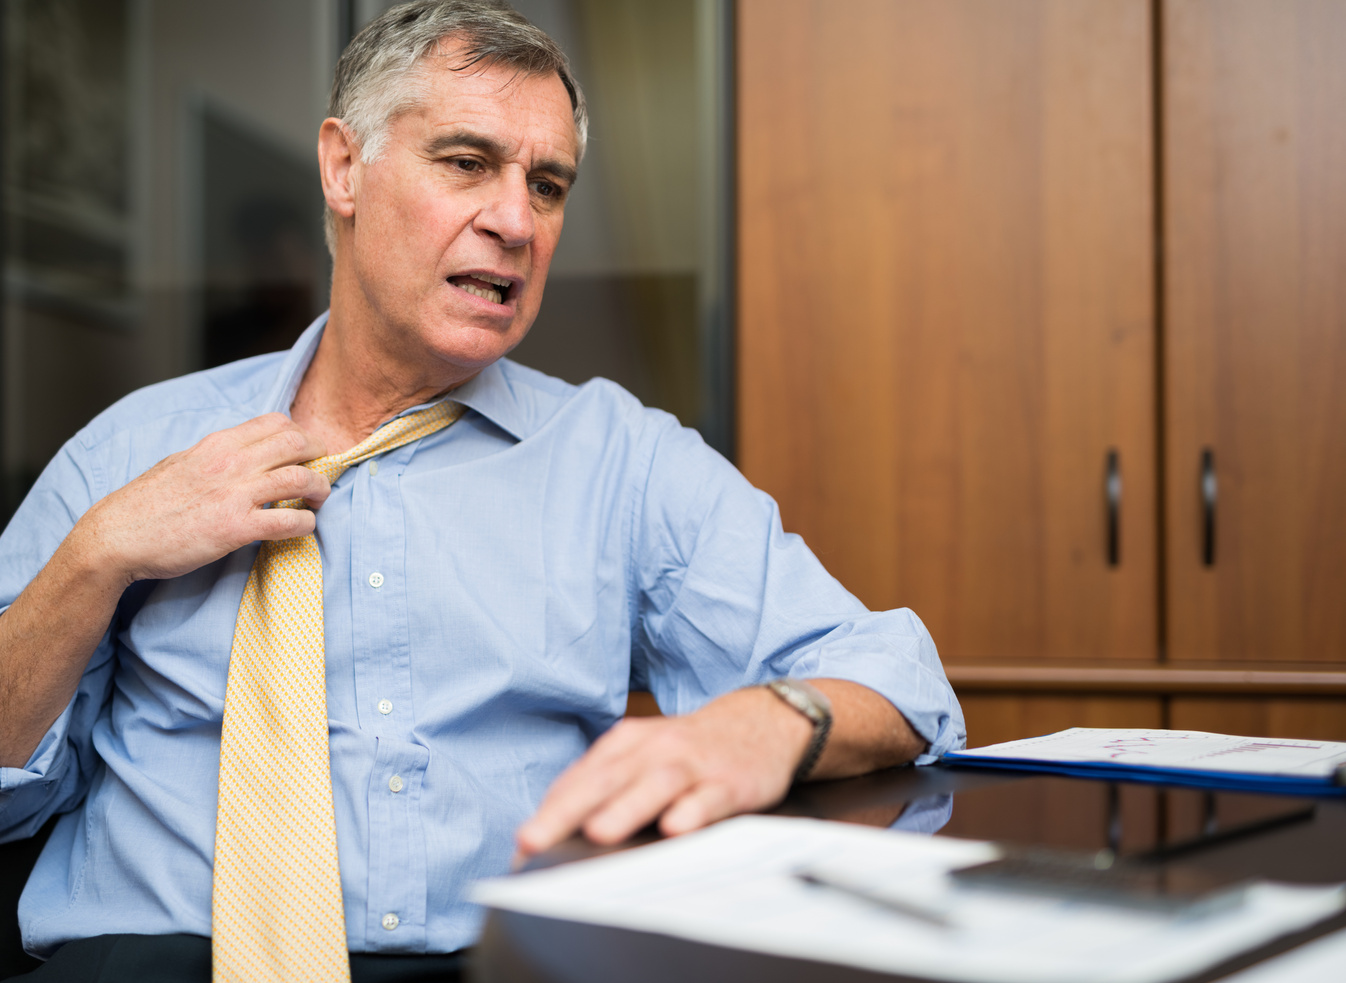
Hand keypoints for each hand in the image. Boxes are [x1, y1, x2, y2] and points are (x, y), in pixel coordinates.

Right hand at [73, 413, 329, 586]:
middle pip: (296, 443)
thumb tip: (242, 456)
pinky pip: (289, 521)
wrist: (115, 538)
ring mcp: (234, 494)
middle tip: (322, 473)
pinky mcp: (236, 527)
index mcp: (216, 444)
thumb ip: (215, 457)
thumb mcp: (181, 463)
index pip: (275, 422)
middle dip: (319, 456)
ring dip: (320, 489)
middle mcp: (229, 463)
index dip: (301, 434)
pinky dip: (306, 523)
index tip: (307, 451)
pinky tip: (303, 527)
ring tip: (318, 501)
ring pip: (300, 478)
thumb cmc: (145, 505)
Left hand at [515, 687, 812, 857]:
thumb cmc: (691, 751)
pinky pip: (710, 797)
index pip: (580, 778)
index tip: (522, 845)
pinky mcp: (730, 782)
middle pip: (607, 779)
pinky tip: (676, 828)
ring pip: (656, 783)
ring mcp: (694, 764)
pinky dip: (693, 811)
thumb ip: (604, 788)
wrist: (762, 721)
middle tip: (534, 840)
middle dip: (567, 811)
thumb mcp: (644, 756)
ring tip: (598, 833)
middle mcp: (655, 749)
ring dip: (626, 807)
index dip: (549, 811)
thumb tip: (553, 829)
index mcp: (627, 744)